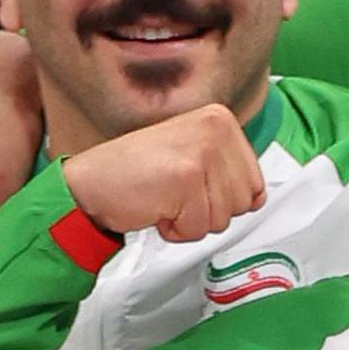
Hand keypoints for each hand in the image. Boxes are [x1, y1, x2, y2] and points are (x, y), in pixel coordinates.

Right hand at [58, 106, 267, 246]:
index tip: (190, 184)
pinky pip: (198, 229)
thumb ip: (228, 171)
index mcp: (221, 119)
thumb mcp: (192, 155)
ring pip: (222, 219)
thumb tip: (258, 197)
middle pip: (242, 204)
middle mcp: (215, 129)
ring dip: (191, 221)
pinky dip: (175, 229)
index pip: (255, 184)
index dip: (221, 198)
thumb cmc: (135, 173)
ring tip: (164, 197)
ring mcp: (202, 152)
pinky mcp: (186, 177)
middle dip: (208, 211)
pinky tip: (155, 206)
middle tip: (174, 192)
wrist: (90, 183)